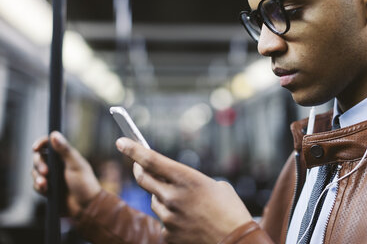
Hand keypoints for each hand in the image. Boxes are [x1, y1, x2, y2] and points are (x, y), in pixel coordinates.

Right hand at [32, 131, 101, 216]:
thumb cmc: (85, 184)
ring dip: (38, 177)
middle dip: (39, 164)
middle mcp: (57, 164)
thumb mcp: (76, 165)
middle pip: (39, 157)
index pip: (49, 144)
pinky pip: (36, 185)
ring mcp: (51, 177)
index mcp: (65, 156)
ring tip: (46, 184)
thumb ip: (65, 150)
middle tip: (46, 172)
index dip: (41, 143)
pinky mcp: (47, 188)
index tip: (36, 147)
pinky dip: (39, 187)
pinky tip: (46, 190)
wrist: (86, 207)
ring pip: (35, 171)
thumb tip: (54, 134)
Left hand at [116, 138, 252, 243]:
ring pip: (154, 200)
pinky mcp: (168, 234)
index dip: (133, 149)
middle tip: (138, 165)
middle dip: (138, 169)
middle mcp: (173, 197)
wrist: (236, 242)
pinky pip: (162, 221)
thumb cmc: (230, 211)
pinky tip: (188, 221)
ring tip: (184, 203)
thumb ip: (190, 181)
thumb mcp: (215, 186)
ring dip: (162, 196)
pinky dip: (171, 218)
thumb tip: (174, 181)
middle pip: (143, 179)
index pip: (151, 160)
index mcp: (187, 179)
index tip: (121, 141)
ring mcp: (168, 217)